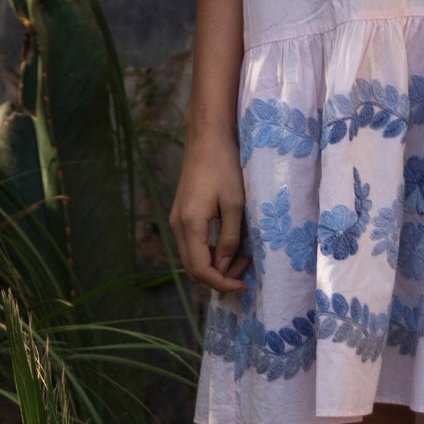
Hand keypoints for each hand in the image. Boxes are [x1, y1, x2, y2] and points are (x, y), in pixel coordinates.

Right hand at [170, 128, 250, 293]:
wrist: (207, 138)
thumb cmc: (225, 166)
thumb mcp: (235, 204)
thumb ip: (229, 238)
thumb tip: (223, 267)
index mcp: (189, 225)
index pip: (201, 270)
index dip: (223, 283)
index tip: (245, 285)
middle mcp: (177, 226)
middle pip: (193, 269)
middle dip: (219, 277)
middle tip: (246, 268)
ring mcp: (177, 220)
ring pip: (191, 258)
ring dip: (214, 265)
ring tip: (241, 257)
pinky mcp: (181, 214)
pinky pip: (191, 244)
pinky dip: (208, 253)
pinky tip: (228, 245)